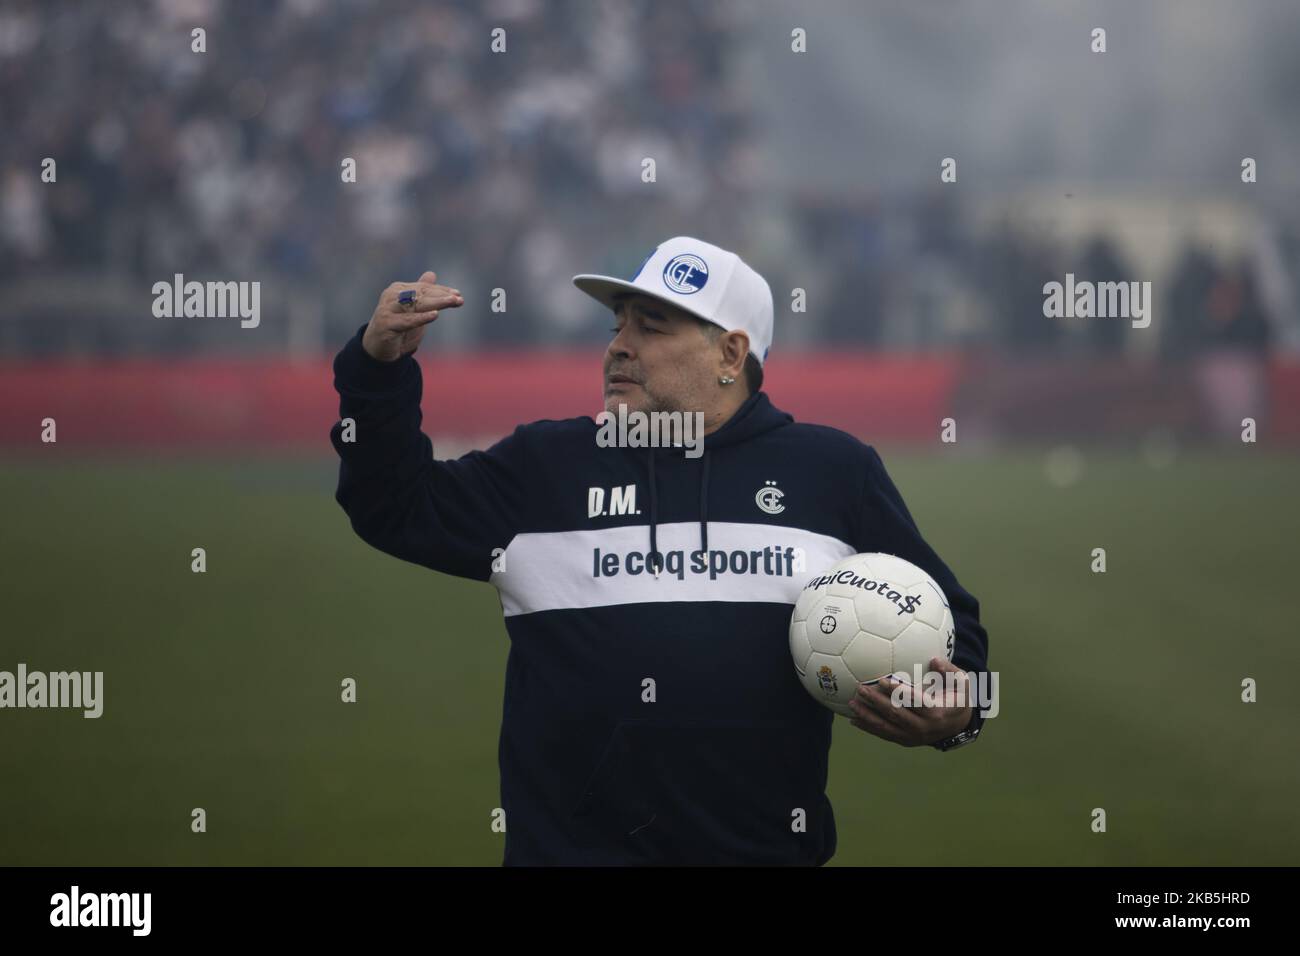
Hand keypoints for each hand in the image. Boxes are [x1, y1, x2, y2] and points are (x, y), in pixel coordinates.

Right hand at [362, 271, 463, 361]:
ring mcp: (387, 310)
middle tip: (459, 299)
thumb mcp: (412, 309)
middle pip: (421, 294)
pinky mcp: (386, 325)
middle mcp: (391, 296)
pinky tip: (435, 315)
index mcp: (398, 290)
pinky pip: (407, 321)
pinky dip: (421, 318)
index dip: (441, 290)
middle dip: (441, 296)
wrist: (377, 348)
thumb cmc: (397, 327)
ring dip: (436, 303)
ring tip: (451, 302)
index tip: (458, 294)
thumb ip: (421, 293)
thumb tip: (431, 274)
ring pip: (415, 304)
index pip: (423, 288)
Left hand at [847, 656, 971, 746]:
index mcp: (937, 712)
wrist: (958, 725)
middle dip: (876, 702)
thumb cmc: (958, 696)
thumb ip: (949, 670)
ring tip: (851, 704)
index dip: (898, 692)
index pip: (914, 702)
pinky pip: (884, 735)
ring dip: (867, 716)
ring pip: (886, 728)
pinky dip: (868, 728)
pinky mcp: (905, 741)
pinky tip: (854, 719)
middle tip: (861, 688)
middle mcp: (924, 728)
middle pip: (896, 715)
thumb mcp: (962, 682)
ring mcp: (913, 737)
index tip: (882, 680)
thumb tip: (934, 659)